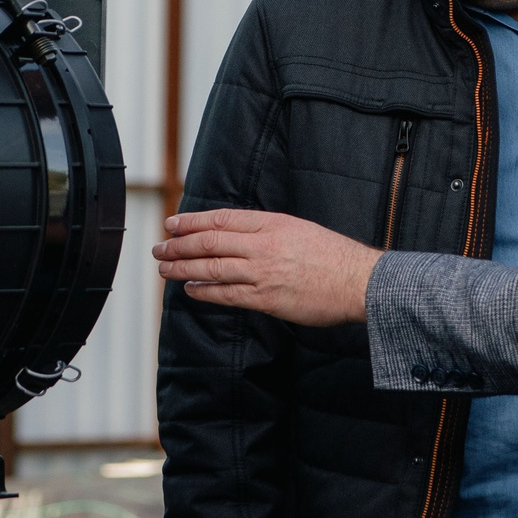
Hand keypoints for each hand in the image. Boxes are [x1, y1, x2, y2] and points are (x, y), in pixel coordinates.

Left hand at [151, 209, 380, 325]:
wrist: (358, 281)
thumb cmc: (334, 257)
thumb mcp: (299, 229)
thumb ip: (268, 231)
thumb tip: (239, 236)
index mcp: (271, 223)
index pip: (221, 219)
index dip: (192, 221)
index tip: (172, 224)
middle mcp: (262, 245)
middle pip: (209, 242)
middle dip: (179, 245)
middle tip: (159, 247)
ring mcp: (262, 272)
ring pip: (211, 268)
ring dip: (183, 268)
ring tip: (165, 268)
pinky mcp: (266, 298)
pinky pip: (226, 295)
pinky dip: (204, 291)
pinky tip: (190, 289)